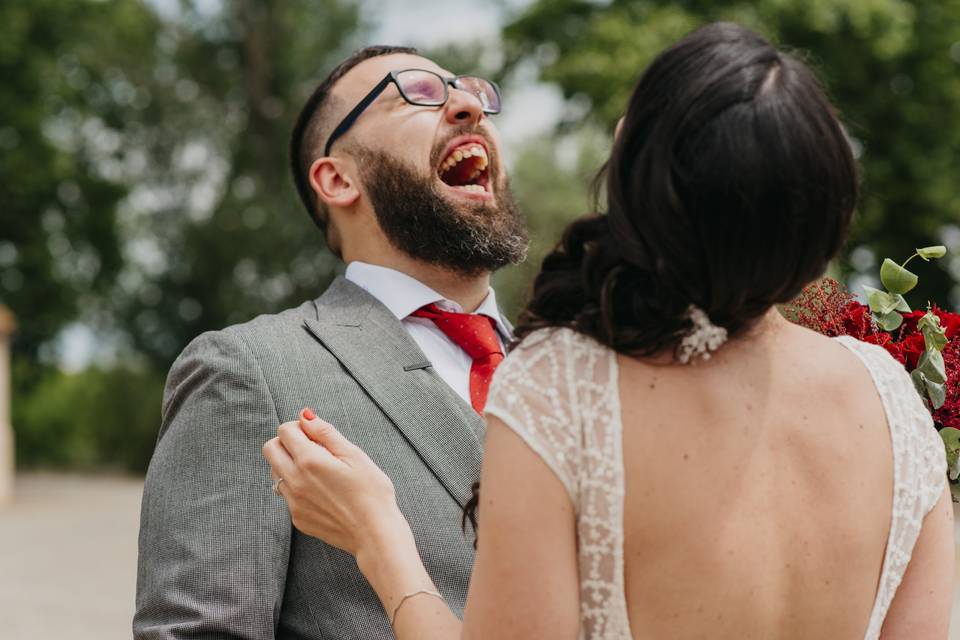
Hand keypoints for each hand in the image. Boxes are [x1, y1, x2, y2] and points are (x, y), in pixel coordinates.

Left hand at [263, 408, 407, 557]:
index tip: (316, 434)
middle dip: (287, 442)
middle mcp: (295, 481)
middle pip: (270, 449)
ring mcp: (293, 502)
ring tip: (318, 471)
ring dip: (289, 464)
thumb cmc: (372, 492)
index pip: (284, 431)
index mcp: (309, 461)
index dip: (300, 427)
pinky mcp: (297, 518)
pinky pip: (286, 494)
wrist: (375, 534)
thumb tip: (305, 415)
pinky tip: (322, 492)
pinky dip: (297, 486)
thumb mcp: (354, 455)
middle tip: (312, 448)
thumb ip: (326, 432)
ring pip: (275, 472)